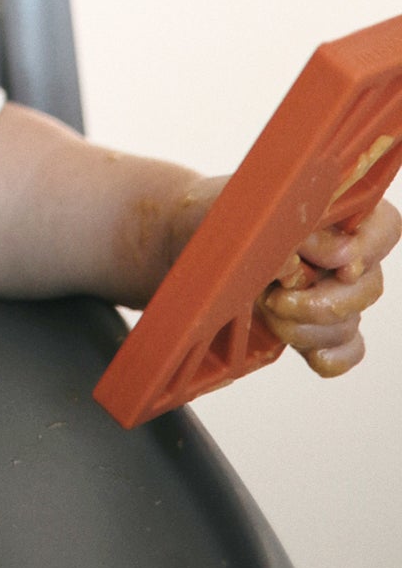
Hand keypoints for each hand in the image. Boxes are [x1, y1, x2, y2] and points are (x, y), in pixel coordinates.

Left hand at [168, 176, 393, 378]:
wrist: (186, 243)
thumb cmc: (215, 218)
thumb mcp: (237, 212)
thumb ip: (277, 230)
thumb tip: (307, 262)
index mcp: (335, 210)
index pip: (385, 227)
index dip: (368, 249)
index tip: (337, 263)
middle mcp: (343, 252)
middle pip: (369, 286)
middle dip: (324, 301)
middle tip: (276, 298)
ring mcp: (332, 290)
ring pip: (350, 321)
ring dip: (307, 326)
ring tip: (264, 309)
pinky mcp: (316, 324)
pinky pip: (348, 348)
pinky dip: (333, 356)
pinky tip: (313, 356)